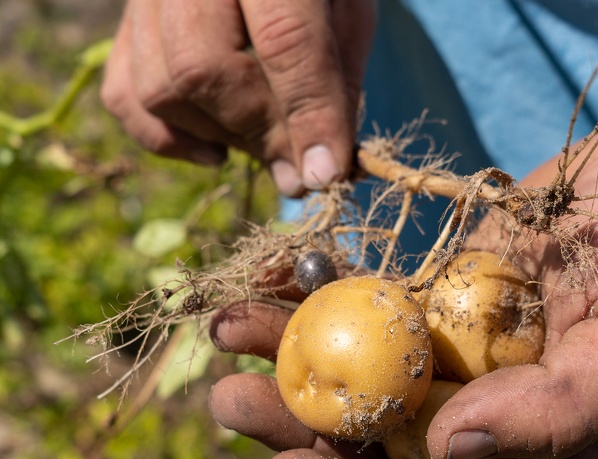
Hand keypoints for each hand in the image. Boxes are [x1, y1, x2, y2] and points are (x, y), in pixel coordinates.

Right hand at [101, 0, 375, 194]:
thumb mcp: (346, 17)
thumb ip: (335, 87)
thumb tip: (316, 174)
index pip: (283, 40)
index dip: (307, 117)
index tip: (322, 175)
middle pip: (201, 70)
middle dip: (257, 132)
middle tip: (295, 158)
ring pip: (160, 90)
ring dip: (222, 136)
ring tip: (266, 139)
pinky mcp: (128, 22)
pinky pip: (126, 97)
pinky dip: (172, 139)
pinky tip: (219, 150)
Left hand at [207, 127, 597, 458]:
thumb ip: (562, 412)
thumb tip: (455, 441)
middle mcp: (472, 416)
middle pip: (369, 446)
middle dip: (295, 430)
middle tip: (232, 401)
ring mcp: (444, 354)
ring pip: (350, 371)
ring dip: (286, 356)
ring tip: (232, 330)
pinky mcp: (427, 294)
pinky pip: (360, 301)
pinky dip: (312, 291)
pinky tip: (272, 275)